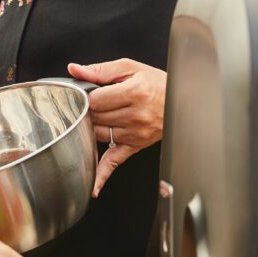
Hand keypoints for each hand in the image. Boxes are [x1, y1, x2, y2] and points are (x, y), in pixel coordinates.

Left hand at [67, 59, 165, 196]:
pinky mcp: (135, 146)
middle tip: (94, 103)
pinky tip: (94, 187)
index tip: (88, 93)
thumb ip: (99, 70)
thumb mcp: (130, 69)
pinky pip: (115, 162)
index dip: (87, 96)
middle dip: (89, 110)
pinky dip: (103, 175)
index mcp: (134, 93)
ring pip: (98, 134)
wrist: (183, 101)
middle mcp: (136, 116)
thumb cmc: (157, 83)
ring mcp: (135, 134)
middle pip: (95, 117)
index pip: (94, 100)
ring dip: (92, 127)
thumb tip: (74, 70)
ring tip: (99, 117)